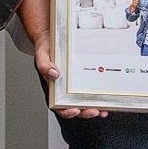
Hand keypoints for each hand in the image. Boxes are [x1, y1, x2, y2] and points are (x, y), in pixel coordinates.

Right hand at [18, 0, 103, 118]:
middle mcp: (65, 89)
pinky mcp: (84, 78)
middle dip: (85, 112)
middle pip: (75, 107)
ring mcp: (75, 85)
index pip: (58, 105)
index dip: (67, 111)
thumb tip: (54, 74)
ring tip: (102, 109)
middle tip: (94, 110)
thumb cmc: (46, 48)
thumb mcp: (42, 54)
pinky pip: (91, 90)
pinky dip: (99, 96)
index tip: (74, 111)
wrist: (53, 36)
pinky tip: (106, 98)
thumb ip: (44, 65)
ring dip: (94, 108)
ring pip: (85, 102)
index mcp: (53, 87)